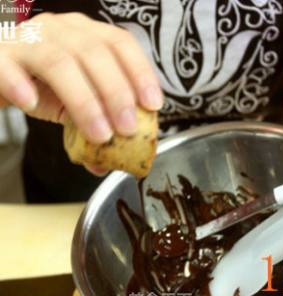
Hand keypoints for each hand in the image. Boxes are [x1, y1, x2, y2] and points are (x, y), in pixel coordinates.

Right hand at [0, 13, 162, 144]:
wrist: (0, 72)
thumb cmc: (43, 84)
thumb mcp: (75, 104)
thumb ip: (93, 127)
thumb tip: (108, 163)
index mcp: (87, 36)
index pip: (121, 44)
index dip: (141, 73)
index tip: (153, 104)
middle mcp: (62, 30)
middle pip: (96, 54)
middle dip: (117, 95)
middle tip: (127, 128)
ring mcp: (30, 39)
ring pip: (60, 63)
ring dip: (84, 102)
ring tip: (98, 134)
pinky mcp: (0, 54)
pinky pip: (8, 66)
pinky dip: (20, 85)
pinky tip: (31, 105)